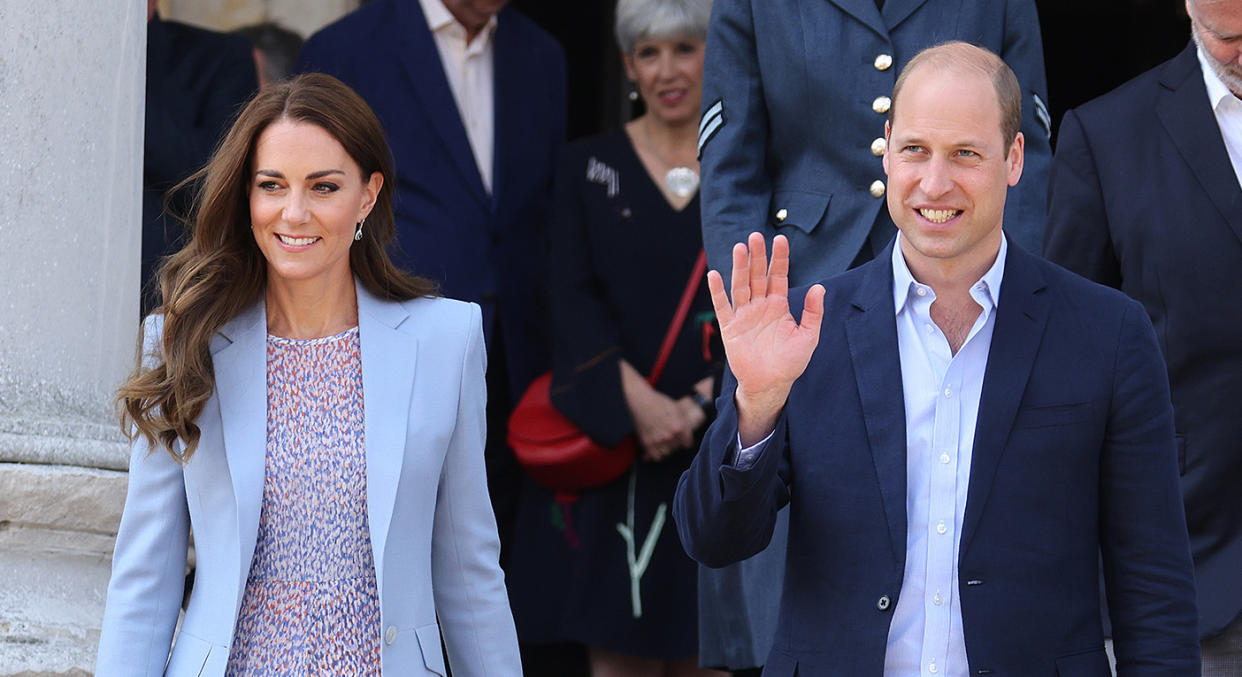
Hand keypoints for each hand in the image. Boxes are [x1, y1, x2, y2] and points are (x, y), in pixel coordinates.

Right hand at [620, 361, 694, 460]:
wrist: (641, 401)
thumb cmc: (659, 402)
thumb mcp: (677, 409)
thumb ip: (685, 423)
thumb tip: (688, 437)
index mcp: (680, 427)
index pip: (687, 443)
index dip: (685, 441)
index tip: (682, 439)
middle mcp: (670, 436)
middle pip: (676, 448)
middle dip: (675, 444)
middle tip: (670, 438)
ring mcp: (658, 441)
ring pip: (667, 454)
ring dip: (666, 450)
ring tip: (663, 444)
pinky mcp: (647, 443)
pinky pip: (655, 456)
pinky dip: (656, 455)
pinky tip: (655, 449)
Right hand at [708, 232, 824, 445]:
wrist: (771, 384)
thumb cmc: (791, 362)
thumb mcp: (809, 336)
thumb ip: (813, 312)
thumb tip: (820, 287)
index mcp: (779, 305)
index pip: (778, 276)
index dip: (779, 258)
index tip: (780, 240)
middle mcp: (760, 306)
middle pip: (758, 275)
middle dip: (757, 256)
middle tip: (756, 236)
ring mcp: (744, 315)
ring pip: (741, 285)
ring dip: (739, 267)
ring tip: (739, 247)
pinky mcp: (730, 328)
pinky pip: (723, 306)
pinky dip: (718, 292)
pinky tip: (715, 275)